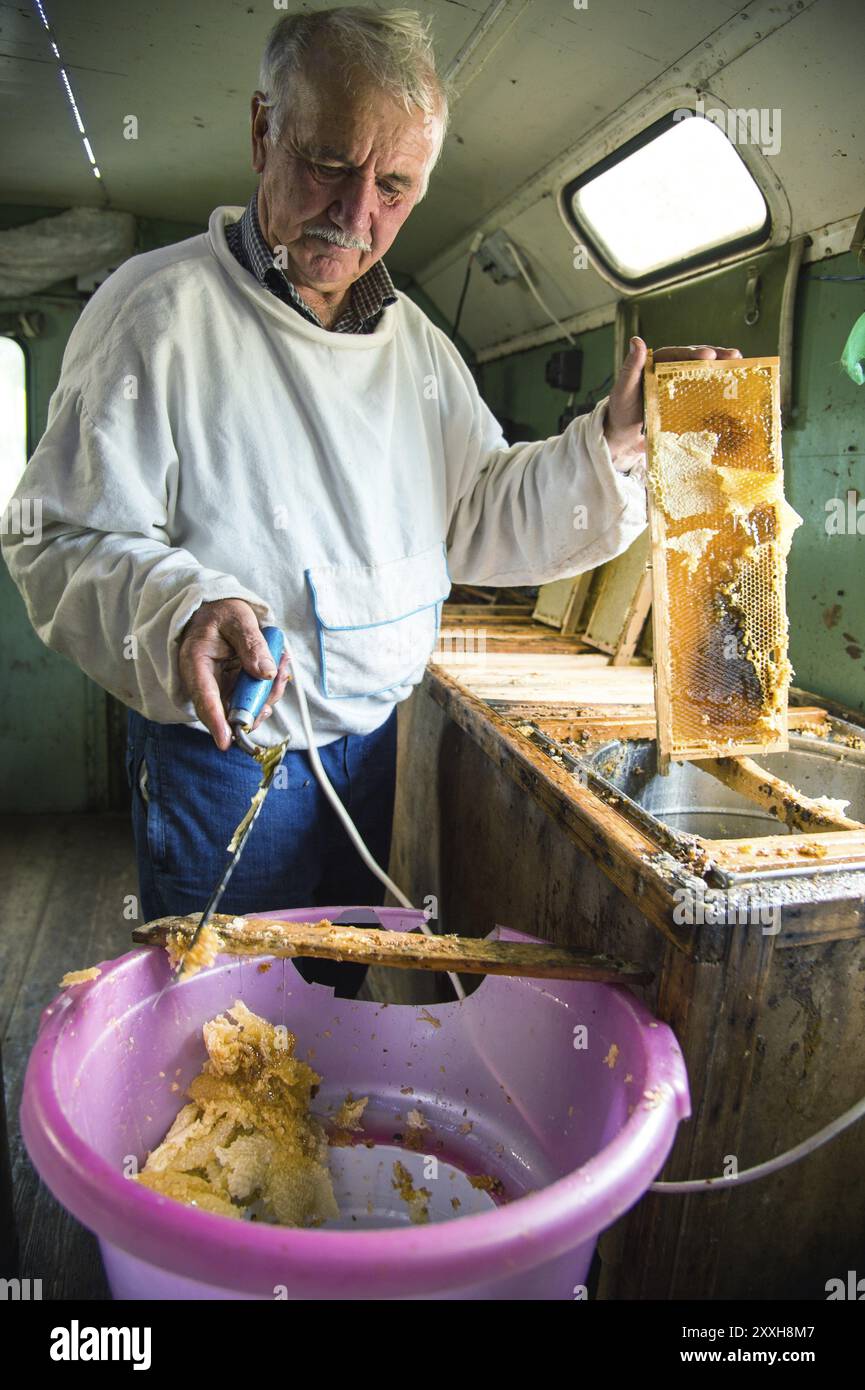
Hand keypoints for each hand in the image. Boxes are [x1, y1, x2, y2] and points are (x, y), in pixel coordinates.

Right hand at [178, 598, 291, 749]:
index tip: (226, 741)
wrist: (215, 610)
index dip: (216, 722)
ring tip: (282, 667)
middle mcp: (205, 682)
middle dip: (257, 706)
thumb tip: (266, 674)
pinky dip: (269, 690)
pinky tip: (279, 671)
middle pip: (228, 711)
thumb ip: (252, 644)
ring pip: (244, 708)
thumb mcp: (238, 619)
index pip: (204, 698)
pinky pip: (252, 699)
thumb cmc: (221, 612)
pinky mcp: (233, 689)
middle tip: (280, 679)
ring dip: (268, 695)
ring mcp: (220, 688)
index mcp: (195, 663)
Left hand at [603, 338, 742, 460]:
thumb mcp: (624, 389)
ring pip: (702, 372)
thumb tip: (637, 340)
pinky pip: (702, 390)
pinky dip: (717, 387)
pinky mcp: (684, 399)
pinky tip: (733, 387)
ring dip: (720, 368)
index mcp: (656, 363)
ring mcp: (679, 384)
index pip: (676, 355)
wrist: (622, 434)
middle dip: (715, 356)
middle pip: (694, 360)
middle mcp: (670, 370)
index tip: (708, 355)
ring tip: (739, 364)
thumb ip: (630, 367)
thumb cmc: (621, 410)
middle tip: (733, 356)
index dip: (693, 353)